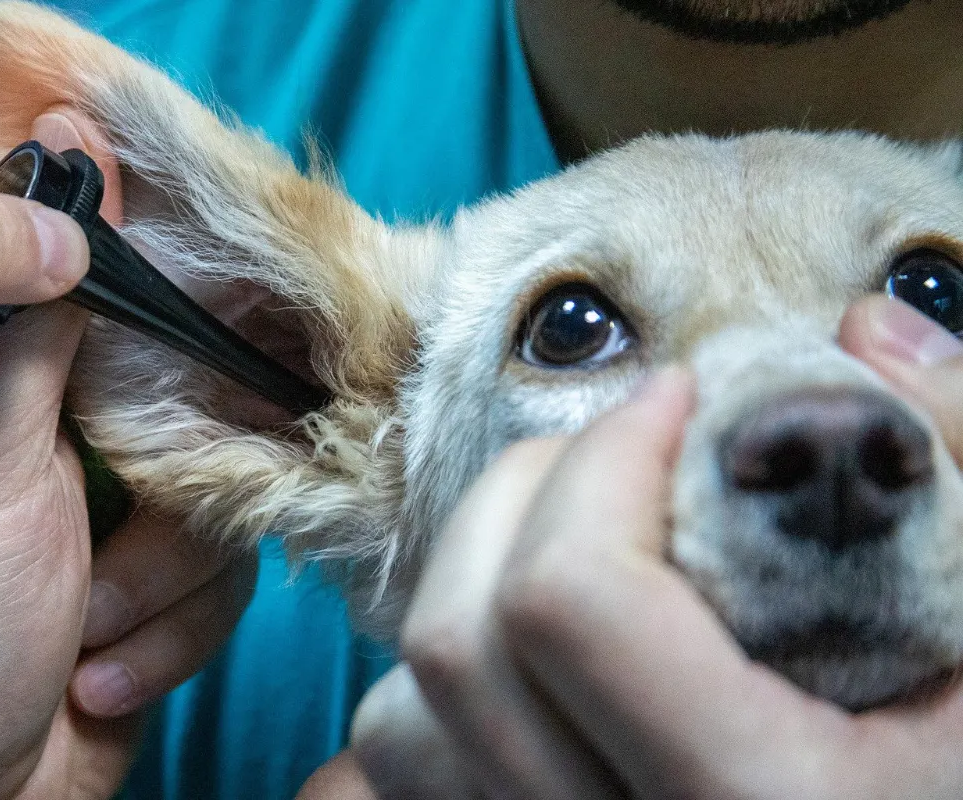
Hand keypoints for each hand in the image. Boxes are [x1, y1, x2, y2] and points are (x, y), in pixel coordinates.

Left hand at [0, 108, 254, 799]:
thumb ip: (29, 351)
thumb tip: (58, 213)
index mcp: (13, 402)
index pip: (116, 318)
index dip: (167, 316)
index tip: (211, 322)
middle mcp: (69, 453)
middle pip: (193, 409)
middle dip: (167, 500)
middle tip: (113, 547)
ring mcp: (115, 527)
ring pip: (222, 501)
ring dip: (158, 587)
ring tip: (80, 639)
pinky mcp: (156, 597)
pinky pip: (224, 582)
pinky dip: (167, 638)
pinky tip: (95, 680)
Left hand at [346, 296, 962, 798]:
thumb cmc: (959, 771)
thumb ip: (962, 464)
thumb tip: (867, 329)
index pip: (567, 600)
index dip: (607, 457)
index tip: (679, 402)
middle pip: (458, 641)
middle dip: (528, 492)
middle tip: (625, 452)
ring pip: (407, 712)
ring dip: (474, 584)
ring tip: (587, 537)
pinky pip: (408, 764)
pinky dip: (452, 680)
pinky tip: (547, 643)